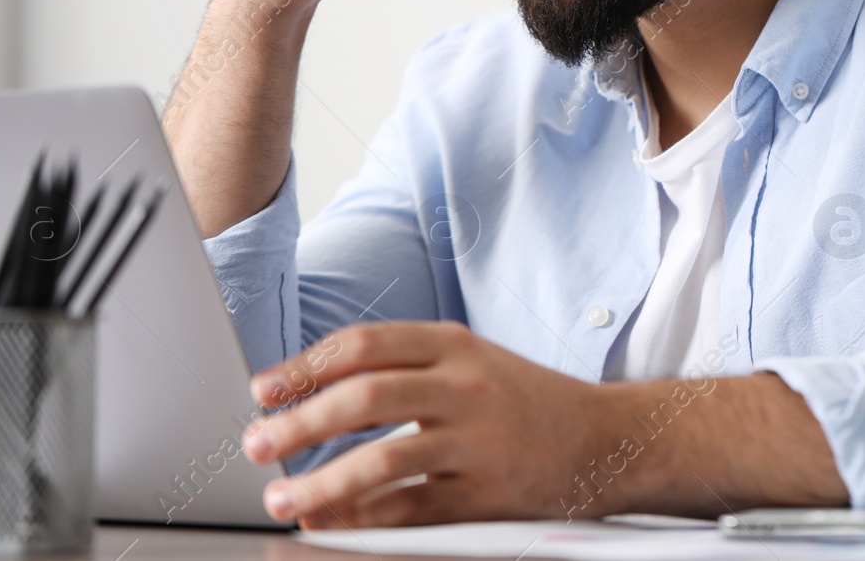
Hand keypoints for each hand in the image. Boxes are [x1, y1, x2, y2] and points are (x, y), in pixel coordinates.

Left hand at [241, 321, 613, 526]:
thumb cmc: (525, 400)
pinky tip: (326, 521)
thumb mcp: (472, 361)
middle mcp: (466, 385)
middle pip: (366, 395)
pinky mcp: (489, 493)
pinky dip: (361, 517)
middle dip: (300, 422)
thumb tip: (315, 390)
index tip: (263, 391)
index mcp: (454, 343)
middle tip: (256, 442)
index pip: (364, 344)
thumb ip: (406, 367)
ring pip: (384, 458)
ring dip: (321, 481)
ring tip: (281, 497)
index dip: (304, 366)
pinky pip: (412, 507)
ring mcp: (479, 440)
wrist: (607, 438)